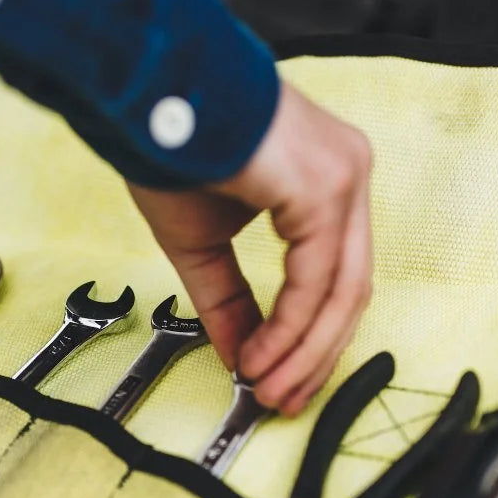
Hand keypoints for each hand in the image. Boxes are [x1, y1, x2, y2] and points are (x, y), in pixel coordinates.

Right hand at [129, 80, 372, 415]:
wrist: (148, 98)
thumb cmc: (173, 148)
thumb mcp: (202, 246)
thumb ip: (229, 303)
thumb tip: (241, 355)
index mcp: (324, 184)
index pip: (335, 277)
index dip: (309, 339)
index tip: (279, 379)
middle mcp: (345, 177)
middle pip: (349, 292)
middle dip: (313, 357)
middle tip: (280, 398)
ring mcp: (342, 179)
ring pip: (342, 292)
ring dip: (303, 353)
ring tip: (269, 389)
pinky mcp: (325, 186)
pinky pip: (317, 279)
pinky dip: (290, 329)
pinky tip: (260, 356)